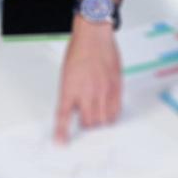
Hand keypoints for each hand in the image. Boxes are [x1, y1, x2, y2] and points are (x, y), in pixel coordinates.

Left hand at [53, 20, 121, 143]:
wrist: (94, 35)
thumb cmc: (78, 51)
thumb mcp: (67, 74)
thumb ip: (71, 94)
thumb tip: (73, 110)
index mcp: (70, 88)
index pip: (63, 116)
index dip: (62, 132)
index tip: (61, 143)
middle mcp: (87, 92)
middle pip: (88, 123)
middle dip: (86, 126)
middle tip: (85, 121)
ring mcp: (103, 90)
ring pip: (103, 120)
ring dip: (99, 122)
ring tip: (97, 115)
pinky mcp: (116, 87)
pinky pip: (115, 110)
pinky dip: (111, 115)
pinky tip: (108, 111)